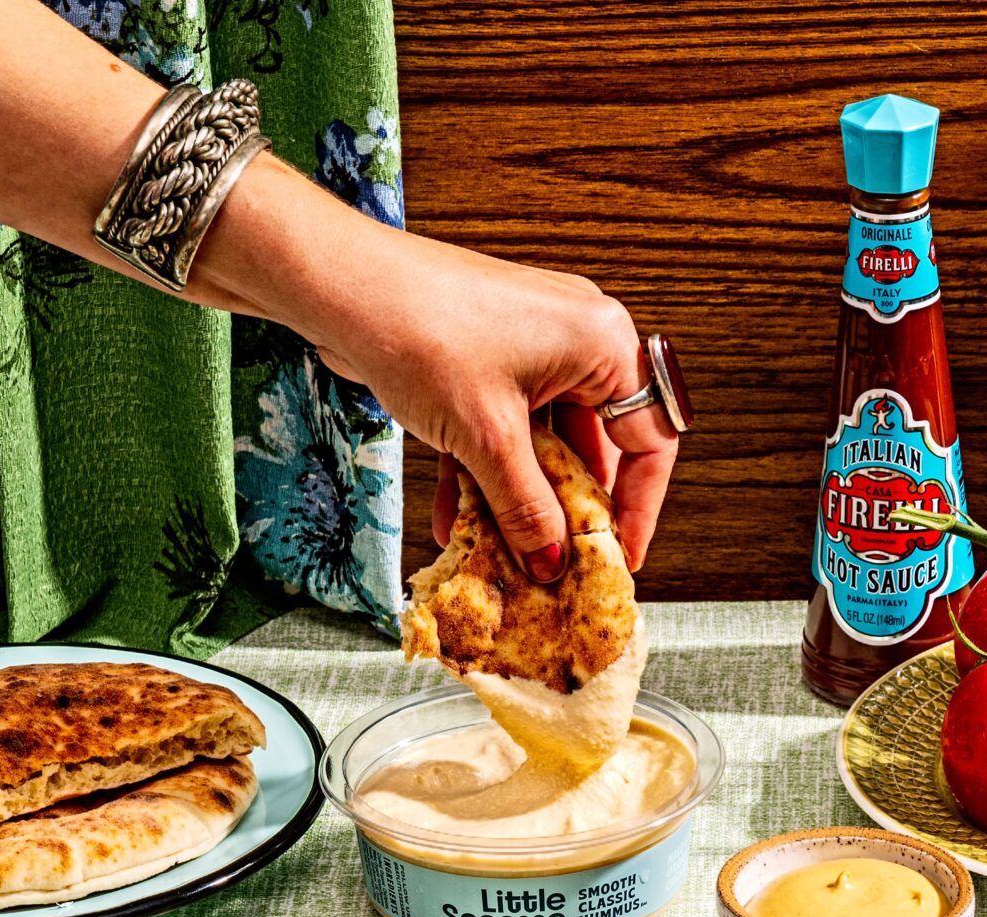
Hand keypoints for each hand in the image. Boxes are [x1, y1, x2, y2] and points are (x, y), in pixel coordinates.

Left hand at [293, 219, 678, 578]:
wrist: (337, 283)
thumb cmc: (422, 331)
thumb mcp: (486, 438)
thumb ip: (528, 507)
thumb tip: (553, 562)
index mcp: (602, 343)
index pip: (648, 438)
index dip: (638, 507)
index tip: (619, 557)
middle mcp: (577, 340)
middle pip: (594, 446)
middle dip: (566, 510)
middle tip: (556, 564)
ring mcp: (531, 348)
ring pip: (543, 444)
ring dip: (519, 499)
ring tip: (501, 553)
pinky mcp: (489, 360)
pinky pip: (505, 429)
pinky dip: (486, 473)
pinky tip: (461, 521)